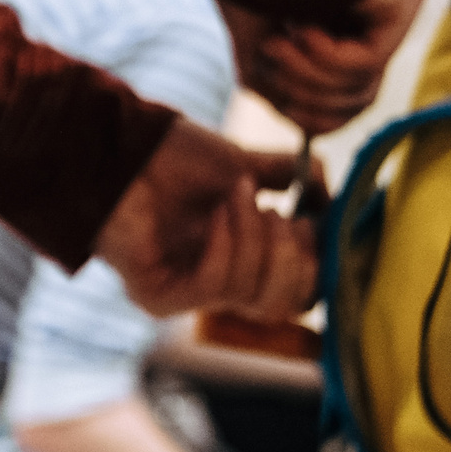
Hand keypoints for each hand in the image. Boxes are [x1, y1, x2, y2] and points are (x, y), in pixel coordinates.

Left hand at [92, 116, 313, 316]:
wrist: (116, 147)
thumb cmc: (171, 155)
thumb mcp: (245, 164)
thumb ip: (292, 180)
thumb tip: (333, 195)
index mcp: (243, 262)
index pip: (303, 293)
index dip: (319, 261)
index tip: (312, 219)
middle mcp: (218, 287)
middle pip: (287, 304)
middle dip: (293, 256)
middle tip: (278, 213)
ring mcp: (187, 296)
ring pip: (254, 295)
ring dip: (255, 238)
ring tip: (237, 196)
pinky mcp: (157, 298)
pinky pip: (216, 287)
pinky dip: (225, 246)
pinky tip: (215, 214)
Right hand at [221, 0, 424, 133]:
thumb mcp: (255, 49)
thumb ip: (283, 92)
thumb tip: (310, 132)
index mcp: (341, 35)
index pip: (346, 106)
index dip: (308, 116)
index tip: (272, 92)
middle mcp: (374, 25)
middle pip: (355, 104)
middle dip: (302, 95)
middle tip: (270, 55)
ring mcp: (395, 12)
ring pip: (362, 87)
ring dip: (306, 75)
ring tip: (279, 40)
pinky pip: (368, 60)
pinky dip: (325, 55)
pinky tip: (303, 28)